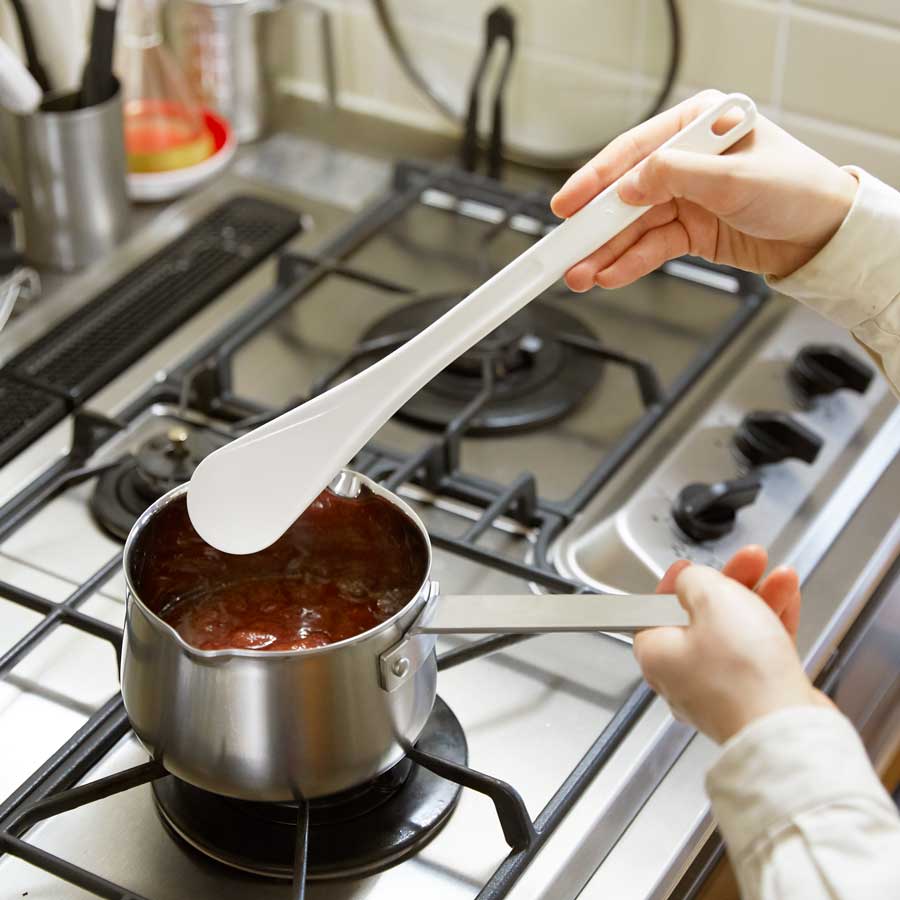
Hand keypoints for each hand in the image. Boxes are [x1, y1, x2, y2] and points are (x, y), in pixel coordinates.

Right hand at [551, 90, 858, 289]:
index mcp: (698, 127)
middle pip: (625, 194)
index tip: (567, 204)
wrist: (826, 237)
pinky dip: (628, 264)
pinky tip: (608, 276)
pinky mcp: (689, 231)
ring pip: (633, 227)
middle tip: (565, 249)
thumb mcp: (734, 178)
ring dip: (605, 252)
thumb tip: (629, 185)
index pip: (634, 152)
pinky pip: (650, 249)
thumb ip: (676, 176)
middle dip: (595, 226)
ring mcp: (685, 198)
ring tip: (580, 274)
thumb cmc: (797, 191)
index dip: (596, 180)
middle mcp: (687, 162)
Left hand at [634, 545, 832, 743]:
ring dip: (757, 598)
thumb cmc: (741, 674)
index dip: (673, 585)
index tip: (688, 569)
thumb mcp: (711, 600)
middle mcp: (683, 677)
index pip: (653, 612)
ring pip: (736, 633)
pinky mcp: (755, 700)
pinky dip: (772, 623)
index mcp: (657, 654)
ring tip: (779, 575)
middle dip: (729, 583)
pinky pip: (759, 653)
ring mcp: (720, 691)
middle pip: (701, 618)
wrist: (785, 728)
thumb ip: (695, 581)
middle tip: (748, 562)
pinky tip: (788, 599)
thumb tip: (692, 580)